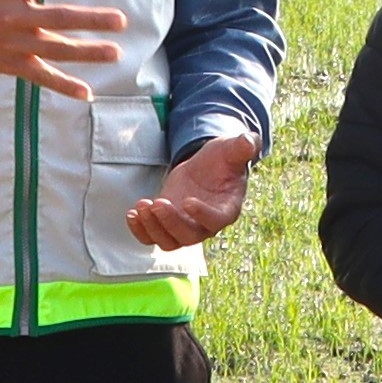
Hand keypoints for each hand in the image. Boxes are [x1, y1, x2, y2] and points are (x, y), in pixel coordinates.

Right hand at [0, 0, 125, 100]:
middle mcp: (12, 16)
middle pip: (58, 18)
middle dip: (92, 20)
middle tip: (120, 21)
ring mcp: (11, 43)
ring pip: (55, 50)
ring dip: (87, 52)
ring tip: (114, 53)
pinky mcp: (7, 64)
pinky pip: (40, 76)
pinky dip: (63, 85)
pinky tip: (86, 92)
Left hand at [127, 129, 257, 247]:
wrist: (207, 168)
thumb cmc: (223, 160)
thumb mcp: (232, 149)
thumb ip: (242, 146)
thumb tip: (249, 140)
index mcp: (226, 209)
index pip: (216, 220)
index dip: (202, 215)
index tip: (187, 201)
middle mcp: (206, 224)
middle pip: (188, 236)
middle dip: (170, 222)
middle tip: (157, 202)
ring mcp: (185, 227)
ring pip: (169, 242)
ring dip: (153, 227)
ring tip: (142, 205)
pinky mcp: (167, 224)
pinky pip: (152, 238)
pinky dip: (140, 231)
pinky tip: (132, 214)